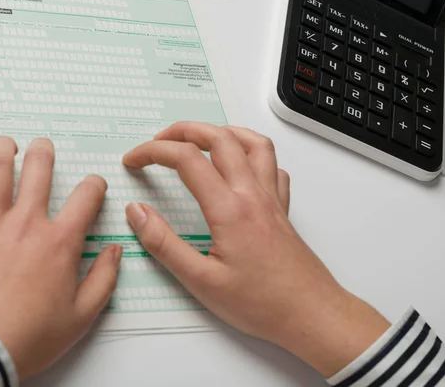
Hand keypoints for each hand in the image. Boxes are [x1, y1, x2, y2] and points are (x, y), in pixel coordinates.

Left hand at [0, 137, 121, 380]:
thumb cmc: (28, 336)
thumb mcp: (81, 317)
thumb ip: (104, 280)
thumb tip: (116, 251)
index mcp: (59, 242)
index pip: (86, 197)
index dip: (94, 185)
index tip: (93, 186)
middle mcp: (26, 224)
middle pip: (38, 170)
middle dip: (43, 152)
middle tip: (43, 146)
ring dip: (2, 151)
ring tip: (6, 143)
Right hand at [123, 122, 389, 376]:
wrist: (310, 315)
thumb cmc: (260, 303)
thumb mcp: (200, 281)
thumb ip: (163, 244)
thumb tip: (137, 212)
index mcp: (228, 208)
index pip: (185, 159)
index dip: (152, 152)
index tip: (133, 160)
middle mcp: (252, 193)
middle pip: (218, 137)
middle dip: (183, 130)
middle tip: (158, 140)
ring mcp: (271, 197)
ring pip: (252, 142)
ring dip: (222, 131)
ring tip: (200, 138)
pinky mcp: (282, 207)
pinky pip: (272, 165)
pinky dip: (253, 153)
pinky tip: (240, 165)